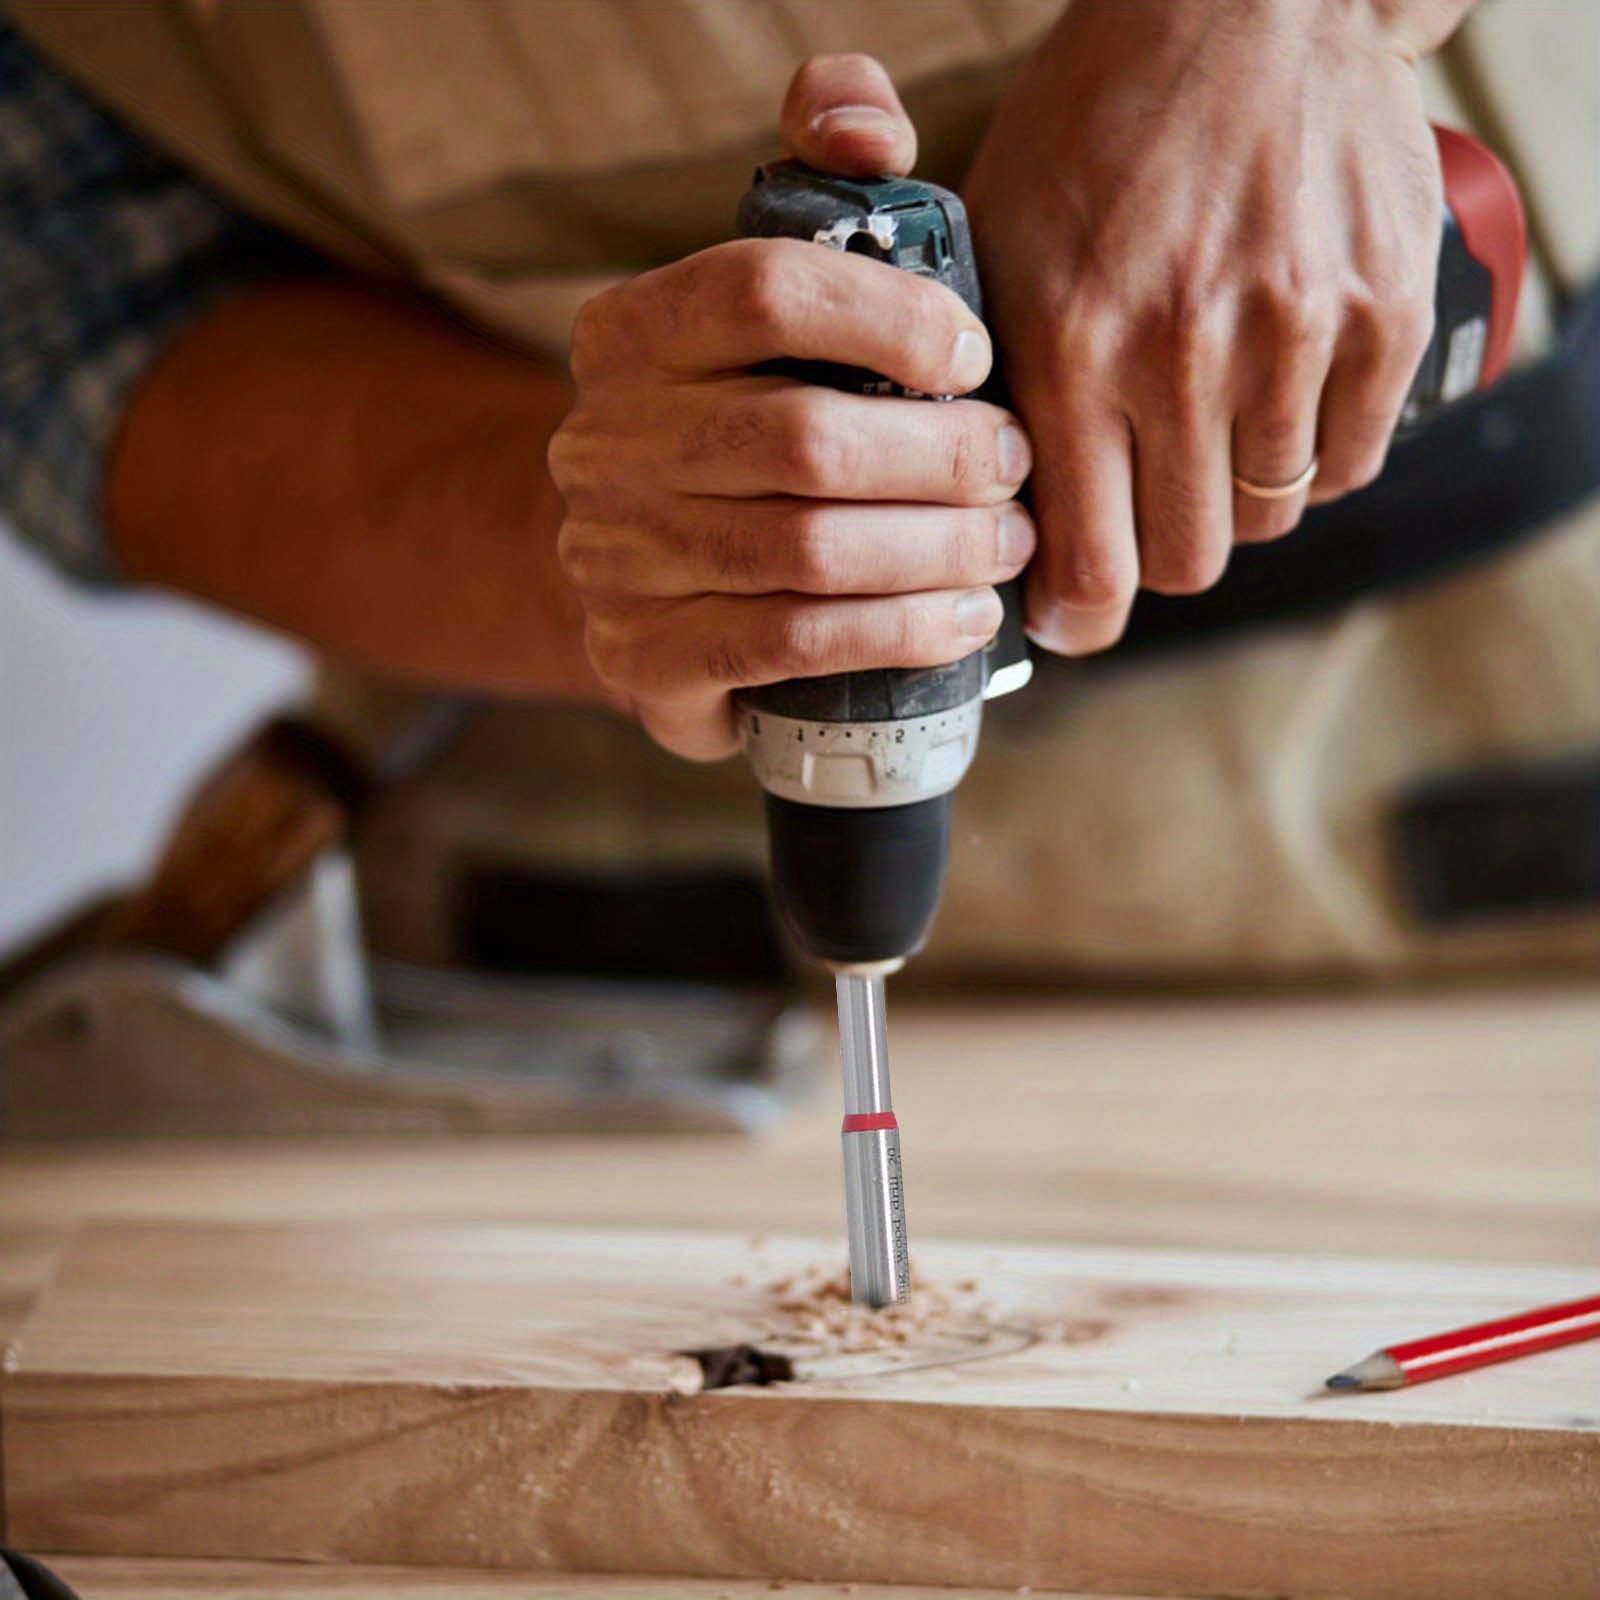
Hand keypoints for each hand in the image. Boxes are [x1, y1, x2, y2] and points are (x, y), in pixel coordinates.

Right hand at [550, 56, 1033, 759]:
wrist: (650, 580)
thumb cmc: (743, 429)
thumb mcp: (765, 312)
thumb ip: (818, 195)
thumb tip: (864, 124)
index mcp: (627, 334)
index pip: (762, 292)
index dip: (889, 318)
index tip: (977, 358)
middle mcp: (602, 444)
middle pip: (801, 438)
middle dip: (940, 458)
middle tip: (1015, 470)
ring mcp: (612, 561)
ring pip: (806, 552)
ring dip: (936, 551)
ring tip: (1006, 547)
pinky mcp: (644, 660)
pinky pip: (789, 645)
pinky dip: (897, 632)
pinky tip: (963, 621)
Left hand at [963, 0, 1446, 653]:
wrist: (1237, 2)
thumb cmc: (1096, 133)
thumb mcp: (996, 248)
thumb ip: (996, 389)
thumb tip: (995, 524)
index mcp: (1068, 342)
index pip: (1088, 569)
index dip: (1076, 618)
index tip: (1069, 616)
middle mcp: (1182, 349)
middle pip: (1185, 562)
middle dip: (1154, 553)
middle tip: (1141, 510)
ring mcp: (1293, 331)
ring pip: (1264, 518)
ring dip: (1229, 497)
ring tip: (1205, 429)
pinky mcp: (1382, 309)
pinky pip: (1345, 466)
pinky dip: (1308, 459)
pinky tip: (1273, 404)